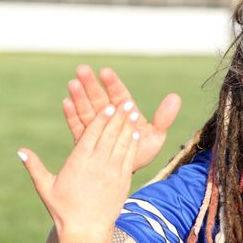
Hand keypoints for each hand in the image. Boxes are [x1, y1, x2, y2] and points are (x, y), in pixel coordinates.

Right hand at [19, 103, 140, 240]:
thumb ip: (34, 167)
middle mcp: (97, 165)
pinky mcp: (122, 181)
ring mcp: (112, 173)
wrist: (86, 232)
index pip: (91, 135)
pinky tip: (135, 133)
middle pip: (109, 135)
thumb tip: (20, 151)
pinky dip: (132, 144)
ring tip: (133, 111)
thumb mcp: (45, 187)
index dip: (101, 120)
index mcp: (78, 163)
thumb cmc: (63, 210)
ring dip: (128, 126)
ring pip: (122, 144)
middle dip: (118, 117)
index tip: (107, 106)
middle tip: (125, 101)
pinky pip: (129, 158)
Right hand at [63, 65, 180, 171]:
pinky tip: (66, 103)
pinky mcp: (85, 140)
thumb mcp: (156, 136)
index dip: (112, 84)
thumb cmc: (142, 152)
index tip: (105, 72)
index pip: (119, 95)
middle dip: (90, 85)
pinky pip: (78, 127)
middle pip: (99, 99)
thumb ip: (164, 118)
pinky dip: (72, 116)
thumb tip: (176, 97)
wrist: (127, 173)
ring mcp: (96, 128)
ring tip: (72, 84)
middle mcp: (109, 117)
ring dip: (79, 97)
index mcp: (125, 113)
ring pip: (86, 110)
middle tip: (82, 70)